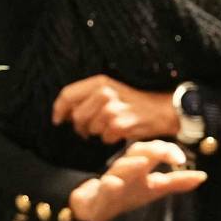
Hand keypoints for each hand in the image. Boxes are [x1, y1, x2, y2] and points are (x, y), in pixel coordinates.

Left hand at [51, 74, 179, 143]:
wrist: (162, 109)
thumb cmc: (134, 101)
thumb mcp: (111, 89)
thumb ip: (88, 97)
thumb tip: (66, 112)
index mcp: (100, 82)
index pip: (68, 95)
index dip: (59, 109)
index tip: (58, 120)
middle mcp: (105, 93)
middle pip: (76, 116)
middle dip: (81, 126)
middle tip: (90, 129)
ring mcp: (112, 109)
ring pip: (90, 129)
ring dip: (98, 132)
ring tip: (111, 126)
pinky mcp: (120, 125)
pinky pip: (104, 138)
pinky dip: (110, 138)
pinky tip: (121, 131)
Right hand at [67, 141, 207, 220]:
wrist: (93, 207)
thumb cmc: (126, 193)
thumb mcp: (154, 189)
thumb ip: (177, 182)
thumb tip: (203, 177)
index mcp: (141, 167)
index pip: (155, 149)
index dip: (168, 150)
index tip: (181, 160)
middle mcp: (127, 169)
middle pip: (138, 152)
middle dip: (153, 151)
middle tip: (167, 154)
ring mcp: (112, 181)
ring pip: (121, 168)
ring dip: (131, 164)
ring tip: (143, 162)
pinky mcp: (99, 195)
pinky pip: (103, 188)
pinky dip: (108, 185)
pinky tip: (113, 183)